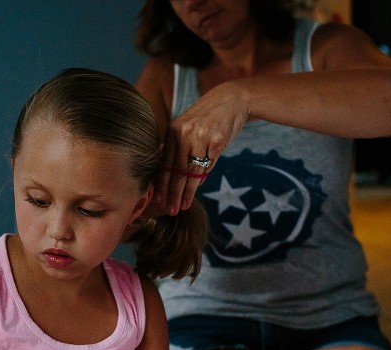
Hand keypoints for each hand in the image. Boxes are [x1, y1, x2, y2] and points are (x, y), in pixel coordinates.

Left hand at [160, 80, 249, 213]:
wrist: (231, 100)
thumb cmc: (207, 118)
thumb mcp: (187, 127)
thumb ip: (178, 148)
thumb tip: (171, 176)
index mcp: (173, 130)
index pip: (165, 162)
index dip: (162, 183)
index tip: (159, 199)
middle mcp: (184, 133)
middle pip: (177, 170)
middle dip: (173, 193)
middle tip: (170, 209)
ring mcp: (201, 137)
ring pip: (192, 172)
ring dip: (187, 192)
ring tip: (183, 205)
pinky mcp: (217, 141)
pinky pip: (208, 166)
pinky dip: (202, 178)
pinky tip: (197, 188)